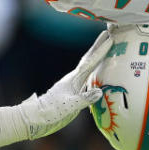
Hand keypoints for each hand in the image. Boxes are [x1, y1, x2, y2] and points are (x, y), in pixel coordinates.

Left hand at [0, 30, 111, 145]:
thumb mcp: (70, 106)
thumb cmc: (52, 111)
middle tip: (108, 34)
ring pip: (88, 65)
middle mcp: (75, 77)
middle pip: (89, 58)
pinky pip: (88, 74)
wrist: (39, 115)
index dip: (101, 51)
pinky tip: (97, 71)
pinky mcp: (73, 89)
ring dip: (96, 55)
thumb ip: (85, 99)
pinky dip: (94, 67)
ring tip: (105, 47)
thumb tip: (99, 92)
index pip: (91, 62)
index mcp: (75, 79)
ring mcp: (74, 82)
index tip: (110, 39)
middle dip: (98, 46)